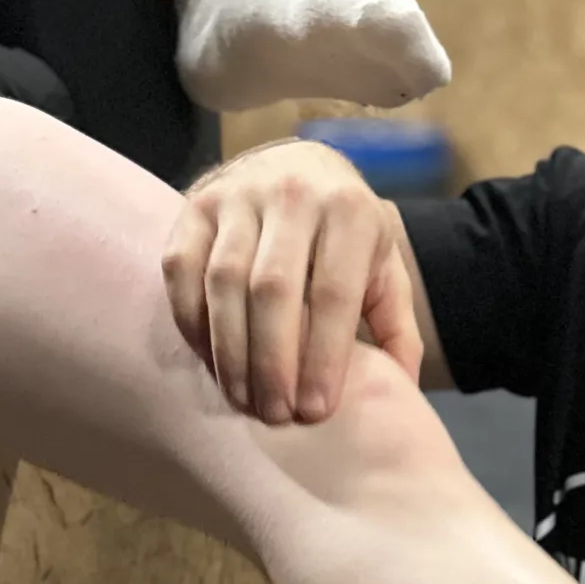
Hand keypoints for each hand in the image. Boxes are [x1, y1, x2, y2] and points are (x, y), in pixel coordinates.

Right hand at [163, 139, 423, 421]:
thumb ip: (396, 326)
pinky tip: (213, 363)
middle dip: (272, 363)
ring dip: (230, 352)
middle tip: (275, 416)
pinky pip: (183, 271)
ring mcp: (237, 196)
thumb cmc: (347, 236)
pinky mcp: (195, 207)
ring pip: (223, 282)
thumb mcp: (384, 270)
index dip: (323, 358)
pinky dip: (193, 323)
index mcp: (349, 211)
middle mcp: (292, 194)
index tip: (315, 411)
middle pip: (272, 290)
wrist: (300, 168)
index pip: (332, 293)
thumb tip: (401, 388)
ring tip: (243, 401)